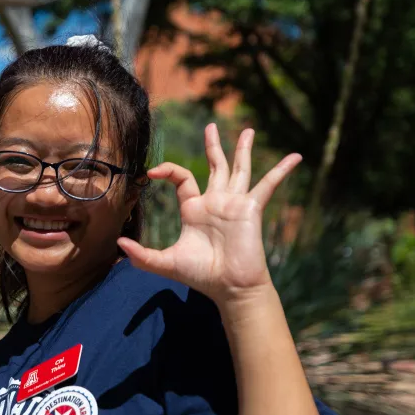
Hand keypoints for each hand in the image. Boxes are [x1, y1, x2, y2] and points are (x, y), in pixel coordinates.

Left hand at [117, 124, 299, 301]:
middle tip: (210, 126)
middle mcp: (215, 202)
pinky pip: (268, 184)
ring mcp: (235, 203)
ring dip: (242, 149)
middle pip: (215, 166)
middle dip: (213, 146)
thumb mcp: (166, 263)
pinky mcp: (252, 208)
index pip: (182, 178)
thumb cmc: (202, 276)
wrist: (230, 287)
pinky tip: (296, 156)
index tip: (151, 172)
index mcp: (194, 209)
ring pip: (239, 169)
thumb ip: (142, 255)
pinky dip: (281, 170)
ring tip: (247, 130)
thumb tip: (119, 246)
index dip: (167, 171)